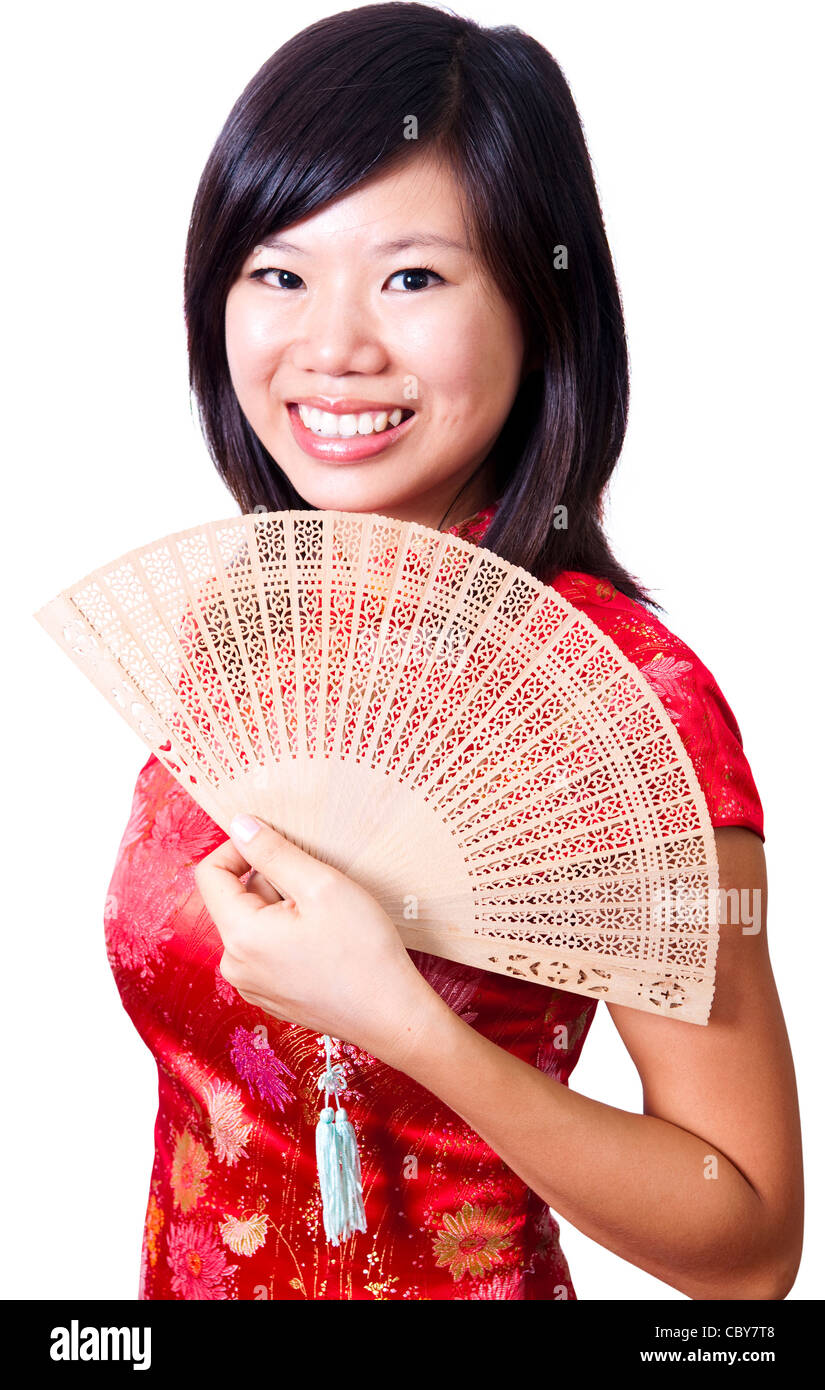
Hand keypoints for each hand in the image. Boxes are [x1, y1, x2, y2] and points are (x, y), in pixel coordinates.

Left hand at [193, 812, 435, 1064]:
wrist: (392, 1017)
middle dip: (271, 882)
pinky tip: (326, 941)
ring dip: (283, 908)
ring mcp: (252, 985)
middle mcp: (235, 966)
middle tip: (317, 887)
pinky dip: (289, 934)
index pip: (209, 874)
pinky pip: (266, 950)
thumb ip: (274, 852)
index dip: (239, 849)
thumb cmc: (363, 952)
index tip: (277, 844)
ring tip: (327, 917)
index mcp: (239, 936)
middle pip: (235, 899)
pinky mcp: (271, 996)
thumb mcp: (321, 886)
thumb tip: (239, 825)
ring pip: (253, 924)